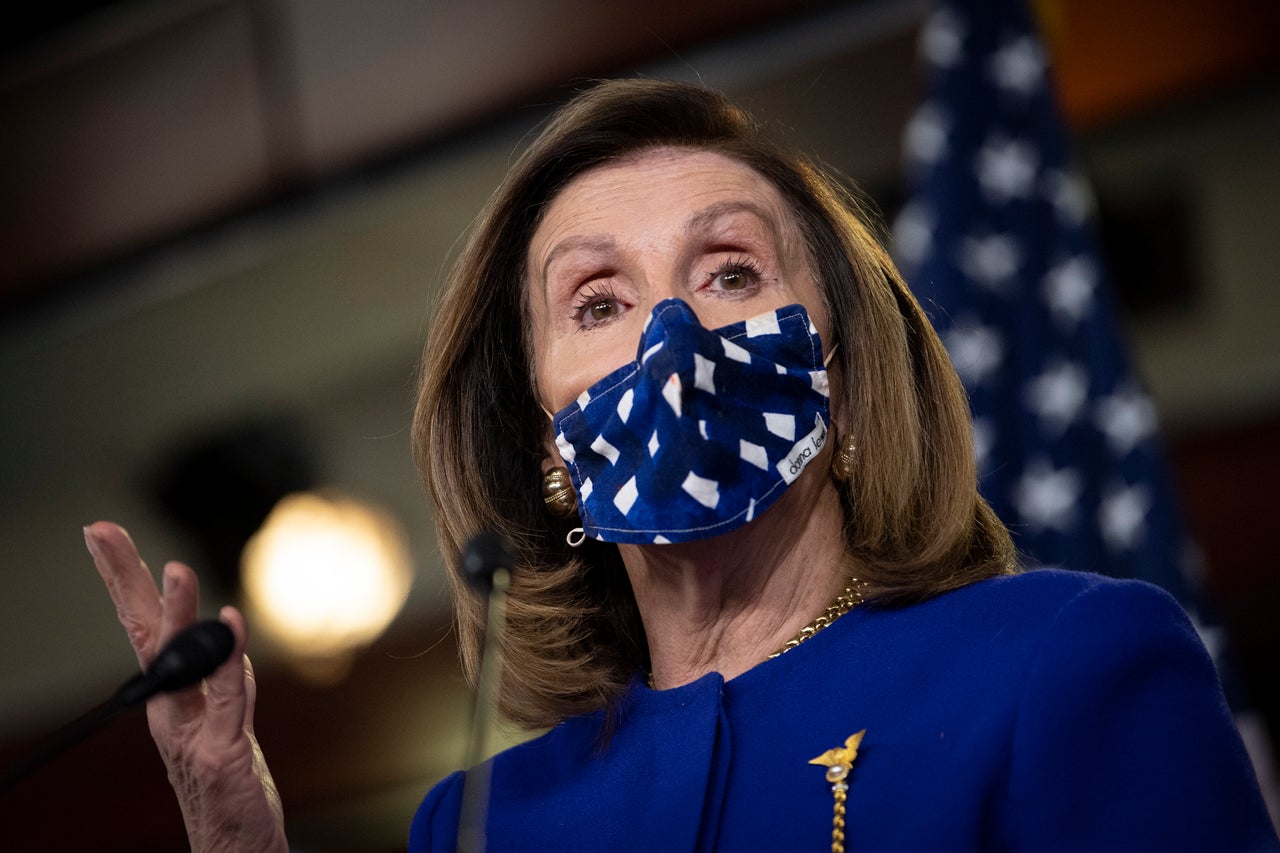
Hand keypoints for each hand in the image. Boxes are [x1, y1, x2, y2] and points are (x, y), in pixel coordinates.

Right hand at [84, 521, 287, 852]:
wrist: (232, 843)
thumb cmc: (226, 781)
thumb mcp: (224, 720)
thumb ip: (224, 676)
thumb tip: (228, 631)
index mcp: (169, 696)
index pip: (143, 626)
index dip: (124, 579)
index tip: (103, 534)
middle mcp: (172, 708)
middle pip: (145, 634)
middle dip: (125, 580)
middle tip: (103, 534)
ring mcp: (192, 731)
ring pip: (182, 663)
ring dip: (179, 615)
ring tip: (174, 569)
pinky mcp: (223, 753)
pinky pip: (229, 700)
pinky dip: (231, 662)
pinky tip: (232, 625)